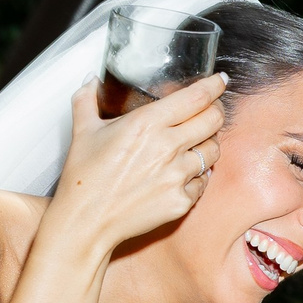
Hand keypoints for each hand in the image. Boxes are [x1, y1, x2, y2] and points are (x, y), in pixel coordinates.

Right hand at [52, 74, 226, 250]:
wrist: (86, 222)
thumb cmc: (84, 178)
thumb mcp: (82, 132)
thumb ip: (87, 100)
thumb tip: (91, 80)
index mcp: (146, 124)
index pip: (196, 97)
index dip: (214, 86)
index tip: (219, 81)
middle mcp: (167, 147)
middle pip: (214, 120)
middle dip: (216, 111)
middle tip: (211, 110)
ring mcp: (177, 175)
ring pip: (213, 150)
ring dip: (208, 144)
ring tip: (194, 144)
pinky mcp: (182, 200)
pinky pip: (203, 182)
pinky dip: (196, 176)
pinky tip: (183, 174)